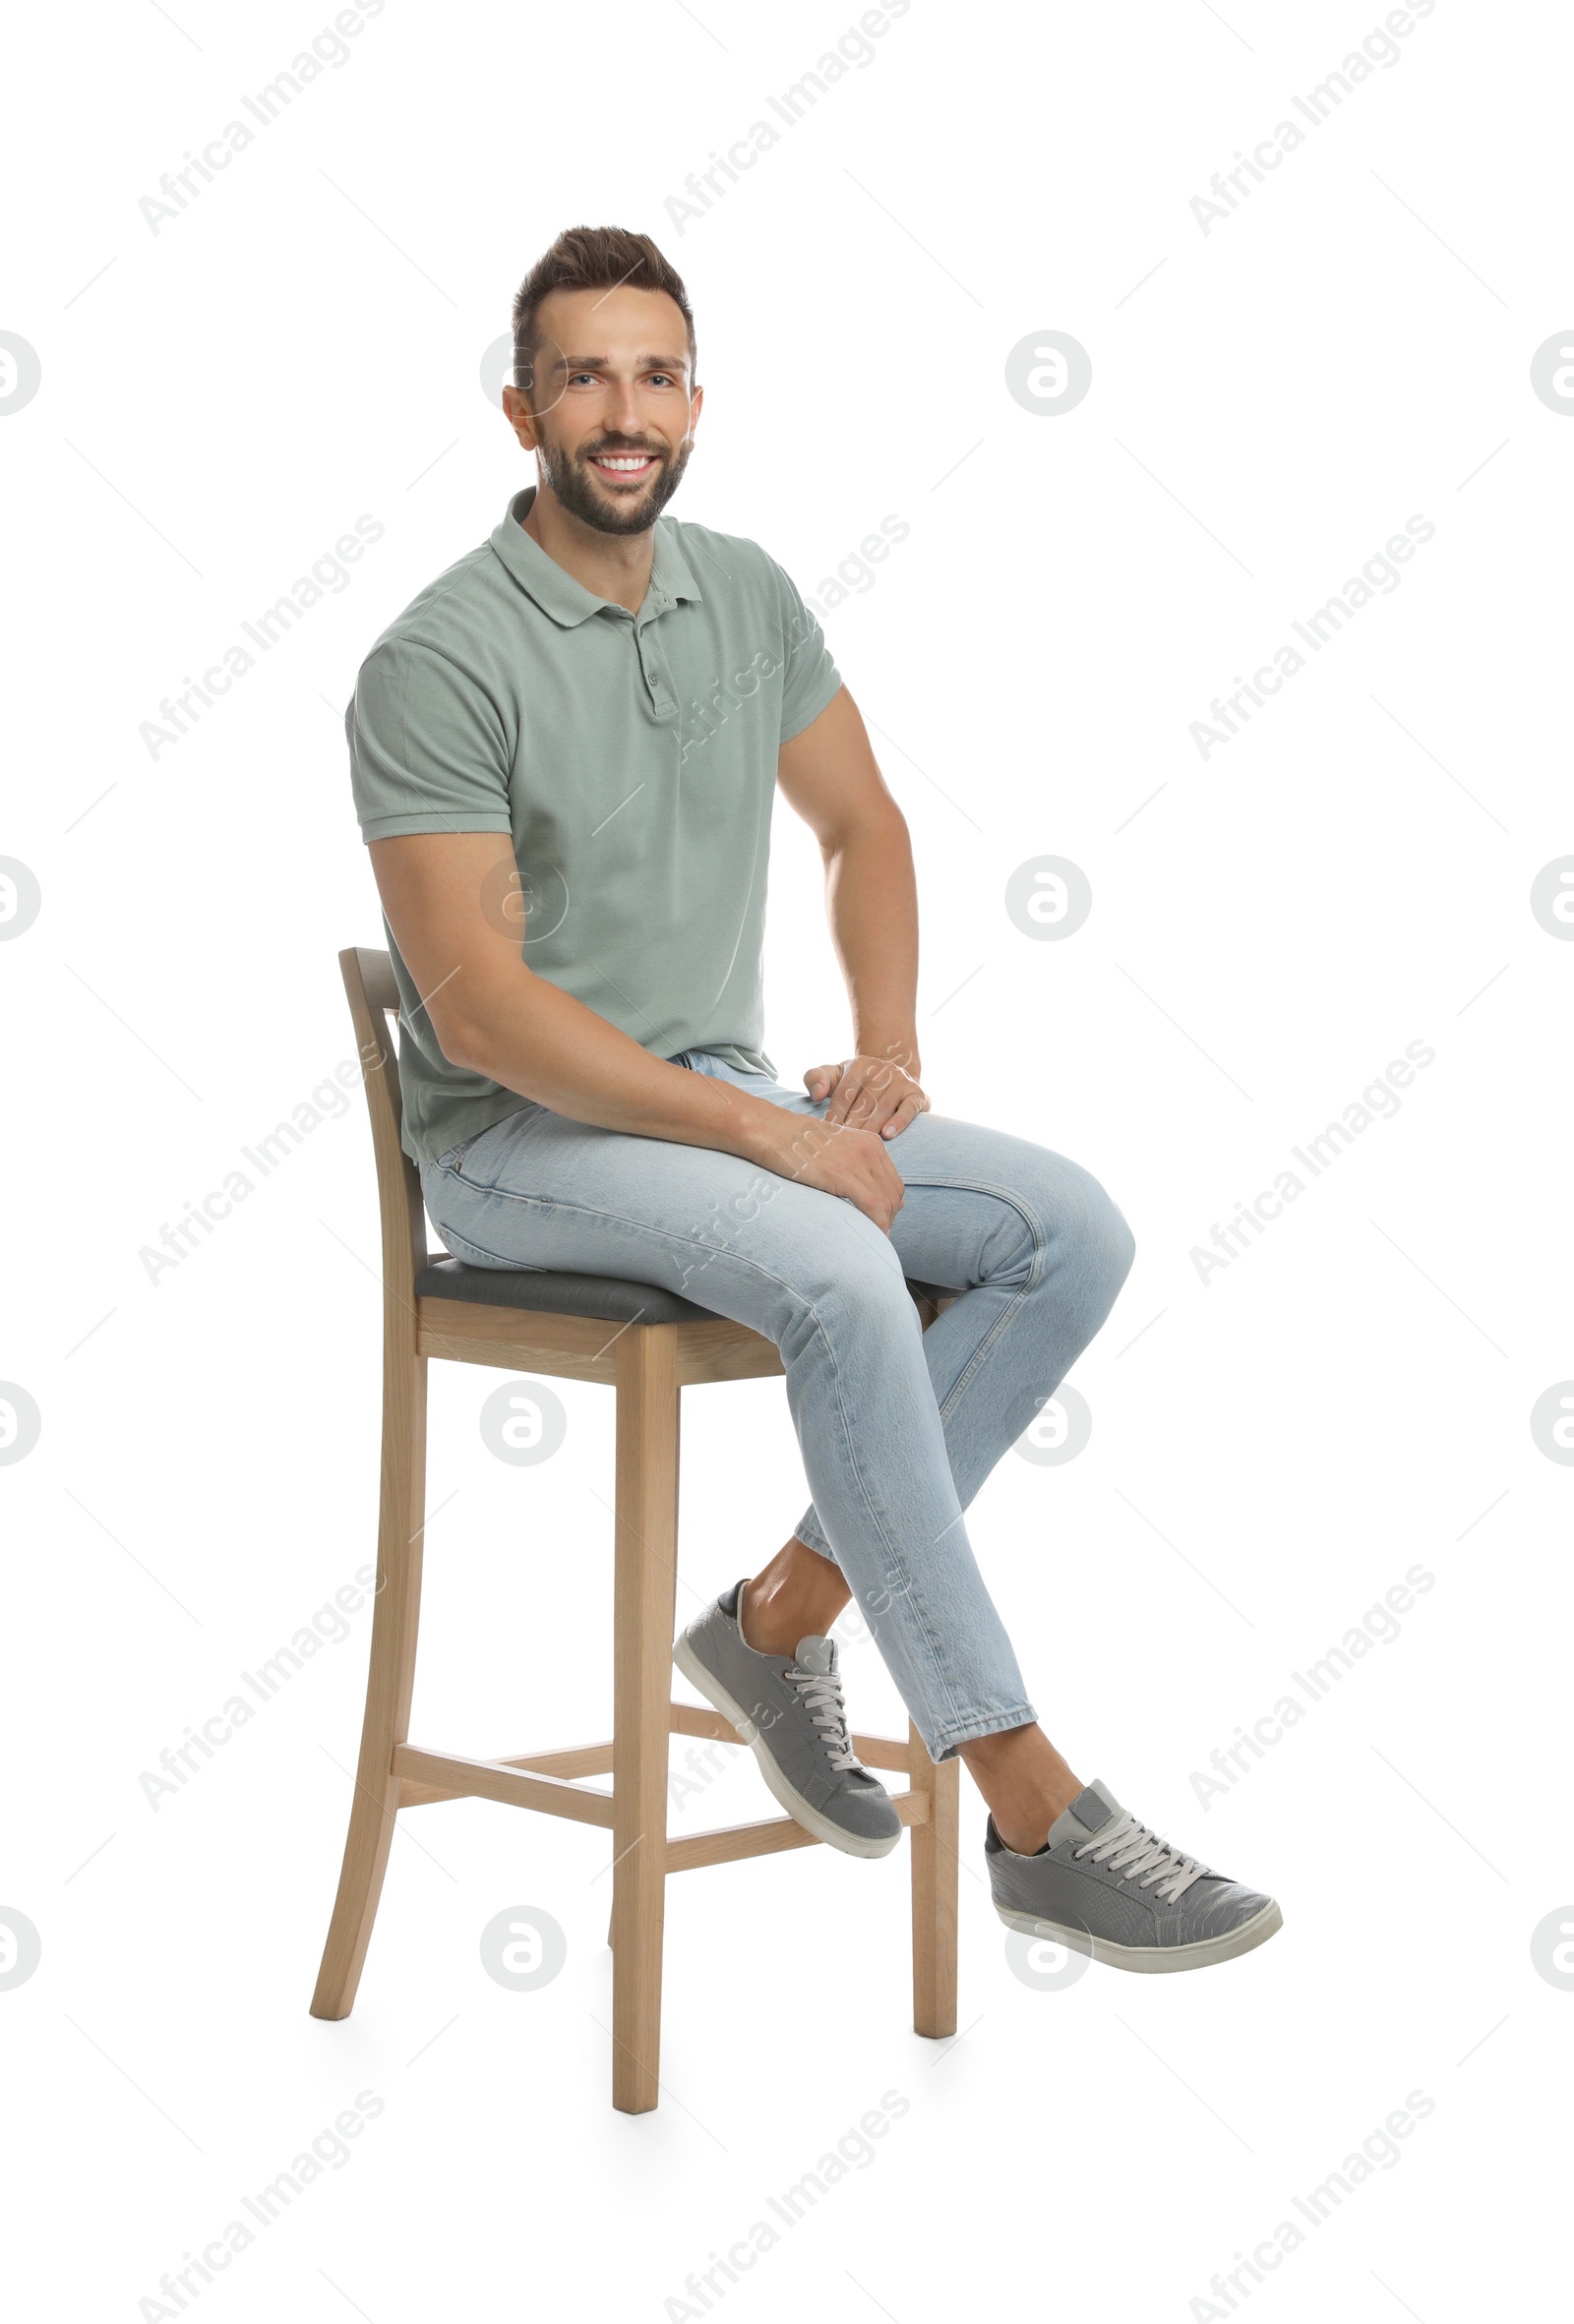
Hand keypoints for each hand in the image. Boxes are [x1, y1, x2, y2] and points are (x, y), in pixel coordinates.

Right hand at [747, 1107, 906, 1234]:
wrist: (772, 1131)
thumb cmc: (797, 1142)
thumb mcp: (834, 1146)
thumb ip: (854, 1163)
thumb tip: (865, 1187)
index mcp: (871, 1142)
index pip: (894, 1181)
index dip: (892, 1205)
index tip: (882, 1221)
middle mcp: (869, 1150)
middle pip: (894, 1193)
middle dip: (890, 1217)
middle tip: (878, 1234)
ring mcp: (857, 1161)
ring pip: (886, 1202)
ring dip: (884, 1224)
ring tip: (874, 1237)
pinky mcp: (842, 1175)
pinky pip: (872, 1205)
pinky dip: (877, 1223)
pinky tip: (872, 1233)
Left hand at [803, 1055, 928, 1139]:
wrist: (892, 1076)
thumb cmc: (856, 1082)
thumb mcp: (835, 1075)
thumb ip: (816, 1078)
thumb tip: (816, 1094)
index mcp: (861, 1065)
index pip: (845, 1092)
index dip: (835, 1114)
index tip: (827, 1134)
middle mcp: (883, 1070)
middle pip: (864, 1102)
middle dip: (852, 1125)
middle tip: (841, 1146)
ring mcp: (902, 1081)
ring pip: (884, 1107)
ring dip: (871, 1127)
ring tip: (859, 1145)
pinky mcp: (917, 1095)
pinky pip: (909, 1109)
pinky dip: (899, 1122)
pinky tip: (887, 1135)